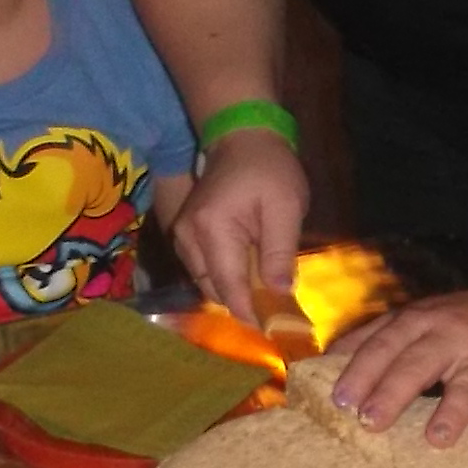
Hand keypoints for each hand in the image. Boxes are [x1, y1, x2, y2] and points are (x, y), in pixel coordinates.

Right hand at [170, 126, 307, 324]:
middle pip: (213, 289)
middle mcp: (188, 236)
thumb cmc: (269, 169)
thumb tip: (280, 295)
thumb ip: (280, 252)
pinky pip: (204, 269)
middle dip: (242, 304)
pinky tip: (249, 276)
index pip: (228, 286)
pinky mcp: (185, 234)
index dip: (249, 312)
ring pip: (207, 282)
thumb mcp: (286, 208)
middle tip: (275, 314)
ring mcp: (182, 235)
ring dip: (233, 291)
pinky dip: (225, 277)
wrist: (241, 136)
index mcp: (212, 229)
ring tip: (265, 294)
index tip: (273, 331)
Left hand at [330, 283, 467, 444]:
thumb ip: (373, 339)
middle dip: (393, 392)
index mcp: (419, 322)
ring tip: (436, 438)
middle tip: (370, 422)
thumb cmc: (459, 322)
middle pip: (418, 363)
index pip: (384, 345)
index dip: (361, 372)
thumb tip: (322, 363)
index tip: (340, 401)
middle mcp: (451, 335)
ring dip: (452, 410)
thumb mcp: (416, 319)